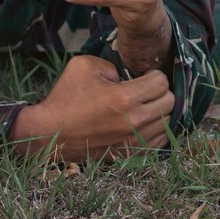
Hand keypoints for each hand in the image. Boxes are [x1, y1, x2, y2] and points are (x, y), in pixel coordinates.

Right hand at [25, 53, 173, 155]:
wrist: (49, 133)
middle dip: (160, 92)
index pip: (162, 82)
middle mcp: (133, 121)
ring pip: (167, 121)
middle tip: (145, 90)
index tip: (144, 76)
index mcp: (123, 97)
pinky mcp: (130, 154)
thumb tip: (129, 75)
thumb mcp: (84, 65)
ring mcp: (133, 141)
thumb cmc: (65, 97)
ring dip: (158, 111)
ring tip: (143, 106)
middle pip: (170, 101)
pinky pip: (159, 141)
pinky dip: (155, 130)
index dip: (154, 75)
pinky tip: (142, 122)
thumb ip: (112, 64)